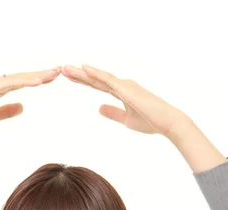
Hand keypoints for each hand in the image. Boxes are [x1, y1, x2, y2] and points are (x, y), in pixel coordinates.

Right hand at [0, 67, 61, 132]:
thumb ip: (7, 112)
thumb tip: (23, 108)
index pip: (22, 82)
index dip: (38, 79)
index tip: (53, 77)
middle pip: (24, 76)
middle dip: (42, 74)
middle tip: (61, 70)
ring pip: (20, 78)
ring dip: (37, 76)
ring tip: (54, 74)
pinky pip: (11, 83)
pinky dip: (25, 82)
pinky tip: (38, 82)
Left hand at [60, 64, 189, 136]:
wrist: (166, 122)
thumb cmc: (150, 121)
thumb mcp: (126, 120)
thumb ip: (112, 113)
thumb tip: (98, 108)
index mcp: (121, 92)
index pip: (98, 85)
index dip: (83, 80)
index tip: (69, 77)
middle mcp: (122, 85)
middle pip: (95, 78)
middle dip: (78, 74)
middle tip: (61, 69)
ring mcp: (124, 85)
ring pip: (98, 77)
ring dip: (81, 72)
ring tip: (65, 68)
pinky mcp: (126, 89)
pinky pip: (108, 80)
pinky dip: (95, 73)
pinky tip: (84, 68)